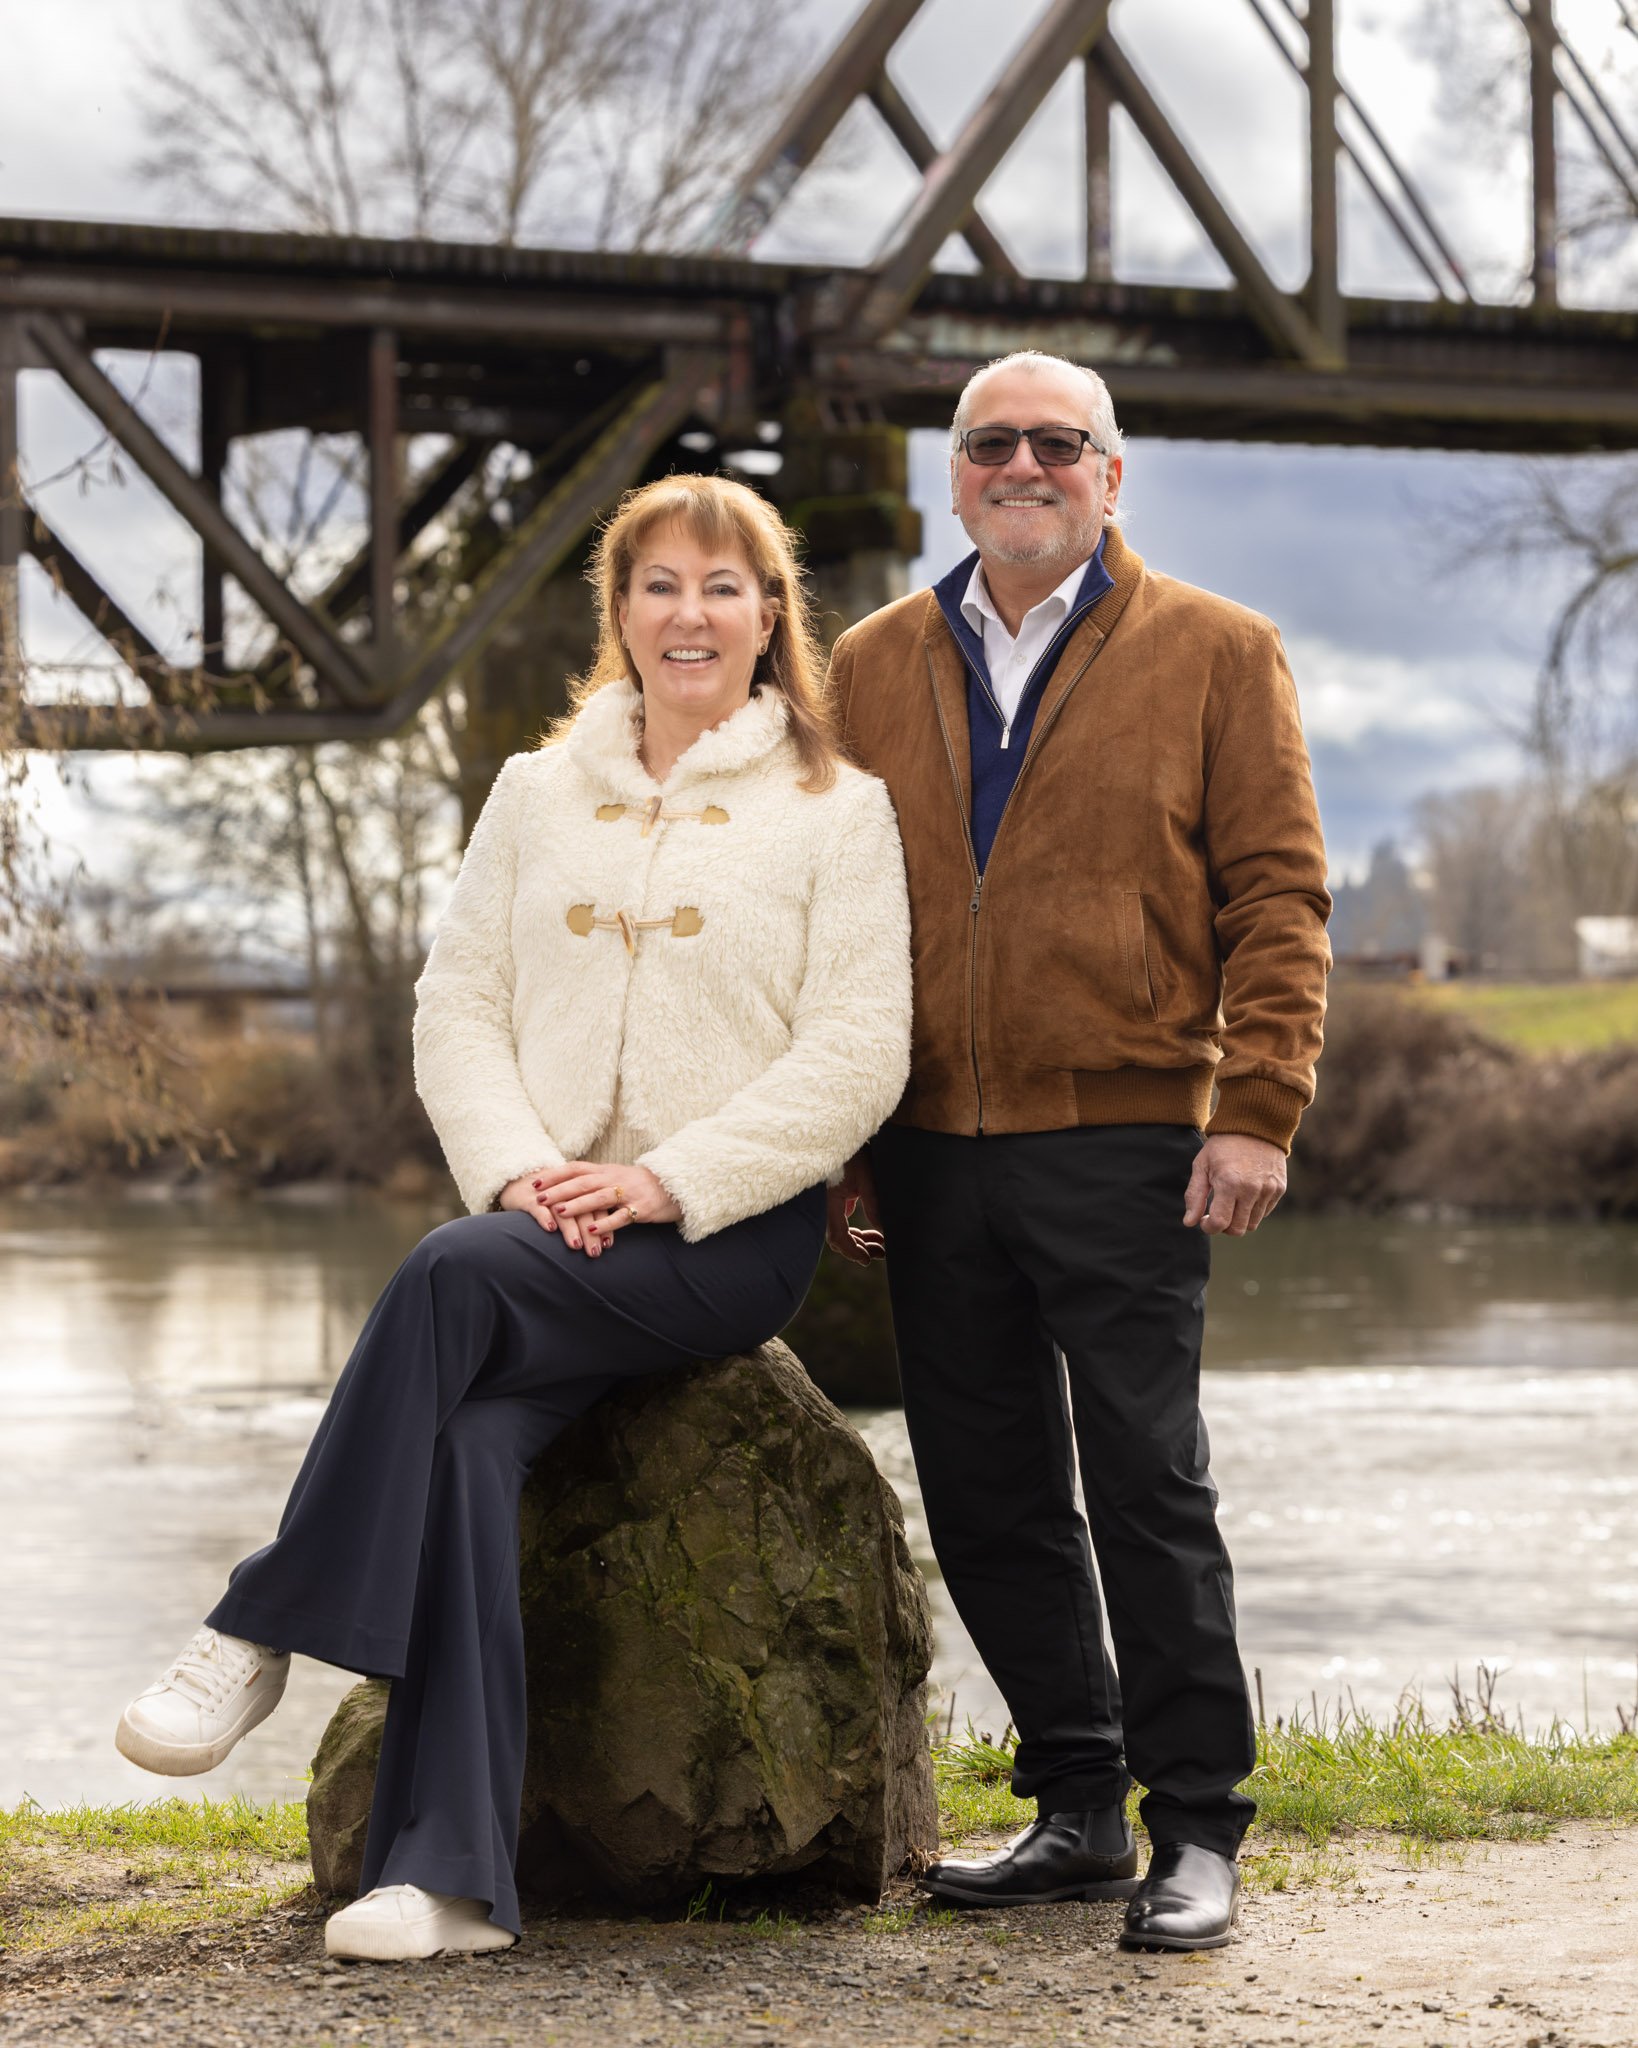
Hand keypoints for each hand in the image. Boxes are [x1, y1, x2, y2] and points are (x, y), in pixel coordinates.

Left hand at [526, 1160, 680, 1254]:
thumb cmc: (638, 1184)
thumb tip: (562, 1186)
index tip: (535, 1182)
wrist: (673, 1186)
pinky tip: (593, 1231)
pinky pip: (621, 1216)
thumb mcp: (614, 1177)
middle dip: (559, 1190)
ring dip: (577, 1204)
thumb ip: (592, 1181)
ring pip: (598, 1197)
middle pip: (582, 1182)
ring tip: (559, 1212)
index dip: (554, 1175)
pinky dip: (606, 1223)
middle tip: (539, 1198)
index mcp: (605, 1171)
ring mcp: (628, 1193)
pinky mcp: (641, 1208)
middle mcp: (614, 1179)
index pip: (575, 1169)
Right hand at [826, 1148, 883, 1264]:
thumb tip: (886, 1232)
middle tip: (881, 1251)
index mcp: (830, 1202)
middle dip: (860, 1248)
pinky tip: (870, 1227)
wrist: (840, 1132)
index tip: (869, 1260)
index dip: (853, 1252)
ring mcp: (828, 1199)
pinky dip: (855, 1227)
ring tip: (879, 1240)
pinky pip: (841, 1217)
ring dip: (858, 1238)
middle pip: (838, 1237)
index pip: (838, 1237)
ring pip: (840, 1228)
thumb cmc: (853, 1153)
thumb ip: (874, 1207)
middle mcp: (825, 1204)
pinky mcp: (835, 1193)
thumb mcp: (867, 1179)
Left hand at [1182, 1134, 1286, 1236]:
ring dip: (1239, 1219)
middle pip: (1237, 1229)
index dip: (1208, 1227)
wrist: (1256, 1124)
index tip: (1204, 1220)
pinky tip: (1245, 1195)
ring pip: (1252, 1224)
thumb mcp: (1202, 1165)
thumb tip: (1190, 1223)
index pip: (1220, 1223)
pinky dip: (1253, 1211)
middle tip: (1216, 1213)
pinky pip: (1265, 1212)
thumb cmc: (1223, 1145)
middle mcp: (1252, 1189)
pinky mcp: (1279, 1188)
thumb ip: (1195, 1195)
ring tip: (1231, 1203)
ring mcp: (1268, 1190)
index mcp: (1229, 1183)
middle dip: (1223, 1227)